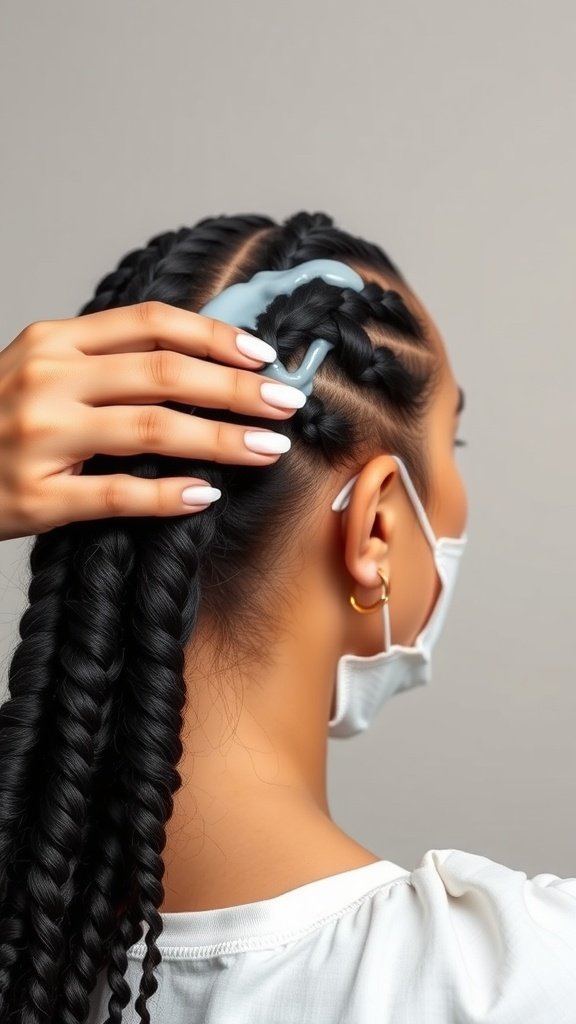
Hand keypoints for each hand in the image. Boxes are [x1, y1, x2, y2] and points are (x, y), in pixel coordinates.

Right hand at [0, 301, 303, 540]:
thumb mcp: (39, 369)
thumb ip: (104, 360)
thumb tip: (196, 360)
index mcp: (53, 340)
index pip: (152, 323)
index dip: (216, 336)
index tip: (263, 356)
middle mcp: (46, 379)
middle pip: (164, 372)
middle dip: (237, 387)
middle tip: (287, 402)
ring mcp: (40, 438)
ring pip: (151, 429)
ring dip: (221, 437)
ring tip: (268, 448)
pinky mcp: (36, 496)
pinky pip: (117, 493)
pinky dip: (168, 494)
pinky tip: (206, 494)